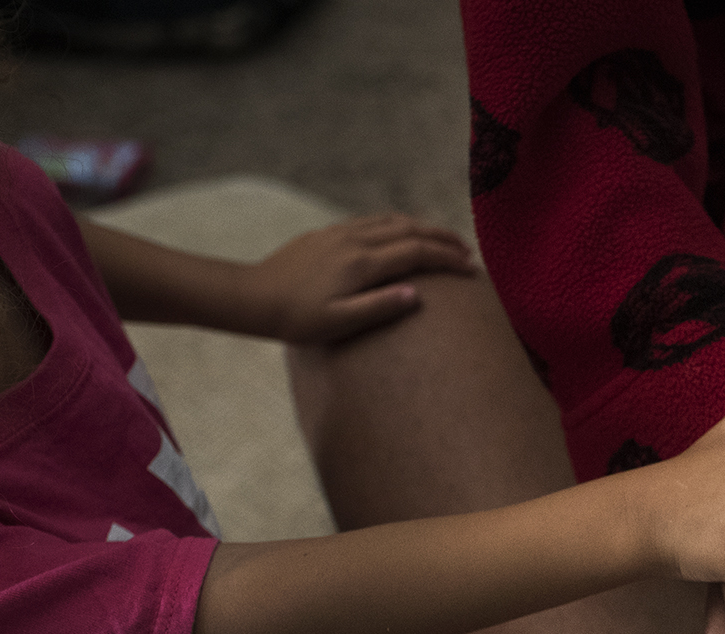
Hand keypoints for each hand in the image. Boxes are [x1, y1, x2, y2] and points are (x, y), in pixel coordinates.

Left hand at [241, 214, 476, 342]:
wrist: (253, 297)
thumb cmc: (296, 319)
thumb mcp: (340, 322)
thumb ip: (379, 307)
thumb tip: (417, 294)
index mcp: (362, 264)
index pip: (417, 253)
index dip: (448, 259)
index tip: (470, 269)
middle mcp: (355, 241)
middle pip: (411, 229)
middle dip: (443, 238)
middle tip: (467, 251)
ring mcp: (340, 233)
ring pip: (392, 220)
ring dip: (423, 227)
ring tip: (442, 240)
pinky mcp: (328, 233)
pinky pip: (372, 220)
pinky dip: (398, 224)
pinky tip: (402, 233)